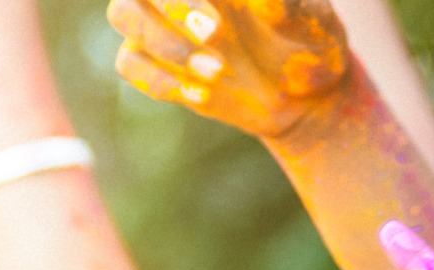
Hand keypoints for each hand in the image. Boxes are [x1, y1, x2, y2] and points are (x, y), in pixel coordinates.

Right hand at [109, 0, 350, 137]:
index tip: (219, 12)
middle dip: (174, 3)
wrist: (305, 96)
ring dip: (164, 42)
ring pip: (123, 13)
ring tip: (217, 71)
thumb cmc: (309, 41)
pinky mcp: (156, 63)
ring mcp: (161, 21)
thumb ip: (282, 4)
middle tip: (214, 31)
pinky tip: (203, 95)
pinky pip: (131, 65)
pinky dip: (162, 81)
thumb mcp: (309, 20)